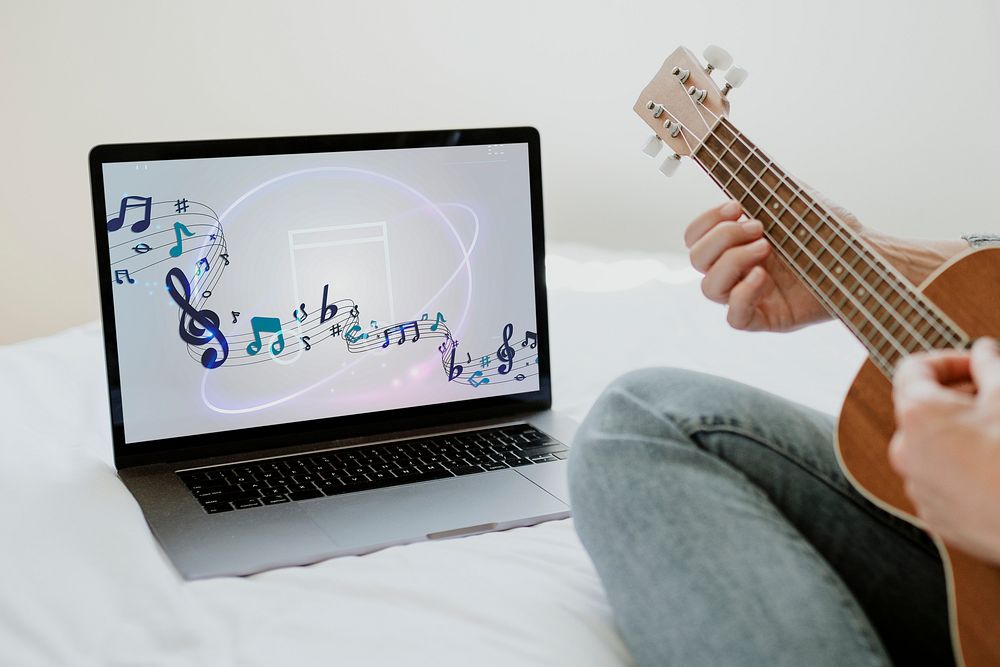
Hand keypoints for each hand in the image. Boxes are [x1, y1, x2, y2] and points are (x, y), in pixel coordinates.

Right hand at [684, 199, 967, 331]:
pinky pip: (734, 318)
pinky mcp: (766, 318)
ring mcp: (751, 295)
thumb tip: (732, 160)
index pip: (695, 237)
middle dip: (722, 237)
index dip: (705, 222)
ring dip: (732, 262)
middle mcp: (739, 269)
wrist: (867, 255)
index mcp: (737, 242)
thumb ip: (760, 186)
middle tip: (759, 227)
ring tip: (766, 248)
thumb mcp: (792, 198)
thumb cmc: (832, 228)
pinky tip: (763, 277)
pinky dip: (741, 295)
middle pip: (696, 260)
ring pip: (708, 288)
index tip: (737, 207)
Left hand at [890, 338, 999, 563]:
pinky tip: (994, 469)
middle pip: (921, 409)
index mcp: (917, 414)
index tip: (978, 364)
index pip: (913, 369)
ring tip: (997, 436)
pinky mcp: (934, 516)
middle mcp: (905, 450)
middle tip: (995, 398)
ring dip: (959, 433)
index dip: (948, 359)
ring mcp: (917, 486)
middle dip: (957, 397)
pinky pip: (940, 479)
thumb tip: (983, 352)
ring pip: (931, 446)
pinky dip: (960, 466)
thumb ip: (990, 366)